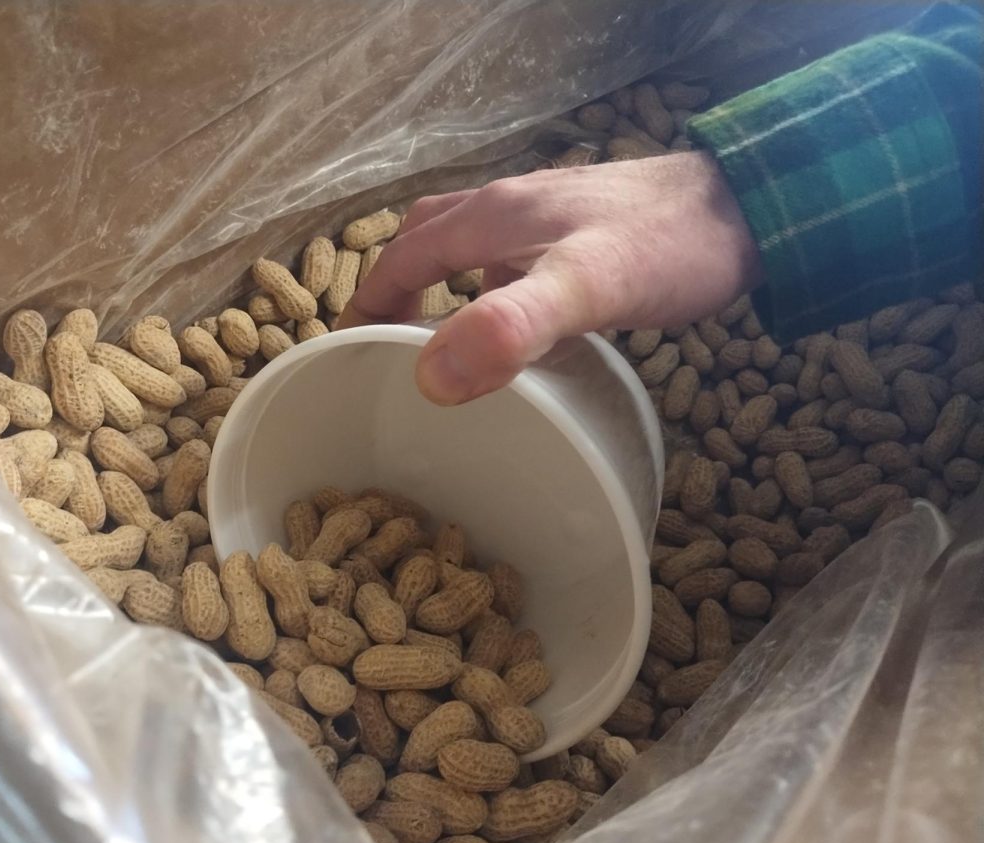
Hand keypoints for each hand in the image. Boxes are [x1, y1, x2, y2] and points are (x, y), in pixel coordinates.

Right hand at [337, 151, 763, 404]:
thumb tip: (430, 377)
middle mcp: (509, 210)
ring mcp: (546, 219)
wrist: (756, 207)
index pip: (401, 258)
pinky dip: (492, 292)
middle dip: (394, 291)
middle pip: (426, 243)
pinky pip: (511, 261)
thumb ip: (510, 326)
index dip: (366, 306)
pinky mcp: (579, 234)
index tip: (345, 353)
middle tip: (386, 349)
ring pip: (468, 249)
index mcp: (492, 218)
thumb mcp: (587, 288)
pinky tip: (520, 334)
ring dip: (442, 289)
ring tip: (442, 349)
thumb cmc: (667, 246)